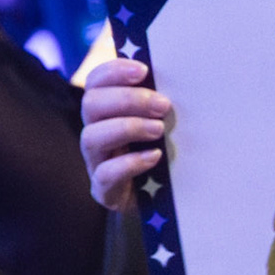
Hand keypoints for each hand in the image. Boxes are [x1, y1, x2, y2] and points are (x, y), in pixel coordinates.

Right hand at [80, 58, 171, 209]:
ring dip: (128, 127)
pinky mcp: (104, 189)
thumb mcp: (164, 124)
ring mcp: (97, 161)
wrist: (163, 203)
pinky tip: (155, 157)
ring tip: (159, 129)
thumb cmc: (166, 155)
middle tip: (163, 105)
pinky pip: (106, 174)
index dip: (114, 72)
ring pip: (92, 137)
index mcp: (106, 111)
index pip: (96, 82)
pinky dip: (130, 163)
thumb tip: (183, 78)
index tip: (143, 70)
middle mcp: (96, 132)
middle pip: (91, 104)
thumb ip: (161, 104)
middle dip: (127, 99)